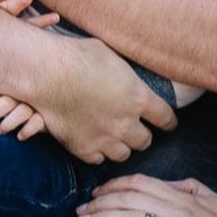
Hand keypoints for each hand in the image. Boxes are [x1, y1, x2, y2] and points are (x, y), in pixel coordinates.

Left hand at [0, 90, 46, 139]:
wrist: (50, 101)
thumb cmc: (12, 101)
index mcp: (8, 88)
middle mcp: (21, 95)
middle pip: (6, 101)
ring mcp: (34, 105)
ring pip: (23, 110)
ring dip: (10, 121)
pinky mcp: (46, 117)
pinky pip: (38, 121)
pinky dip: (29, 128)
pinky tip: (20, 136)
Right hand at [36, 36, 177, 164]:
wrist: (48, 73)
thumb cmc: (78, 56)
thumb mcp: (113, 57)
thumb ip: (127, 76)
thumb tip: (130, 79)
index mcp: (138, 97)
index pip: (165, 118)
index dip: (168, 122)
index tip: (168, 124)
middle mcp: (126, 122)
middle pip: (145, 141)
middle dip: (142, 135)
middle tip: (135, 129)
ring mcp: (105, 138)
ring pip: (124, 154)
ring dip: (121, 146)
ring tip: (115, 138)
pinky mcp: (83, 148)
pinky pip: (98, 160)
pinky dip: (98, 153)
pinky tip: (94, 142)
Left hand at [76, 174, 216, 216]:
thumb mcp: (216, 199)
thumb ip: (192, 187)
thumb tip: (171, 183)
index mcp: (183, 195)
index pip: (140, 182)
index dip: (115, 184)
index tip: (98, 191)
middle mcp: (176, 208)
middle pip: (128, 197)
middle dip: (100, 201)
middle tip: (81, 208)